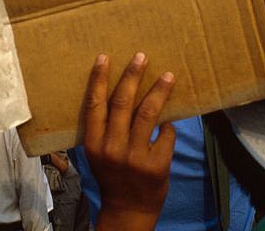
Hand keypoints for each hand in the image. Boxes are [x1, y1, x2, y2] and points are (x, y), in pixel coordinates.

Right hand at [81, 53, 174, 230]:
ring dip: (158, 91)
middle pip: (123, 102)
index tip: (104, 57)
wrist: (128, 209)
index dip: (98, 79)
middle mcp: (112, 148)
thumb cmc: (112, 175)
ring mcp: (135, 157)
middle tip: (141, 56)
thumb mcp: (99, 153)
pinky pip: (165, 134)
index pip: (94, 104)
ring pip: (148, 113)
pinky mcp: (156, 165)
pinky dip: (168, 125)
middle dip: (132, 75)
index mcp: (94, 143)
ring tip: (168, 75)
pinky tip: (170, 119)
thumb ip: (105, 128)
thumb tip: (121, 90)